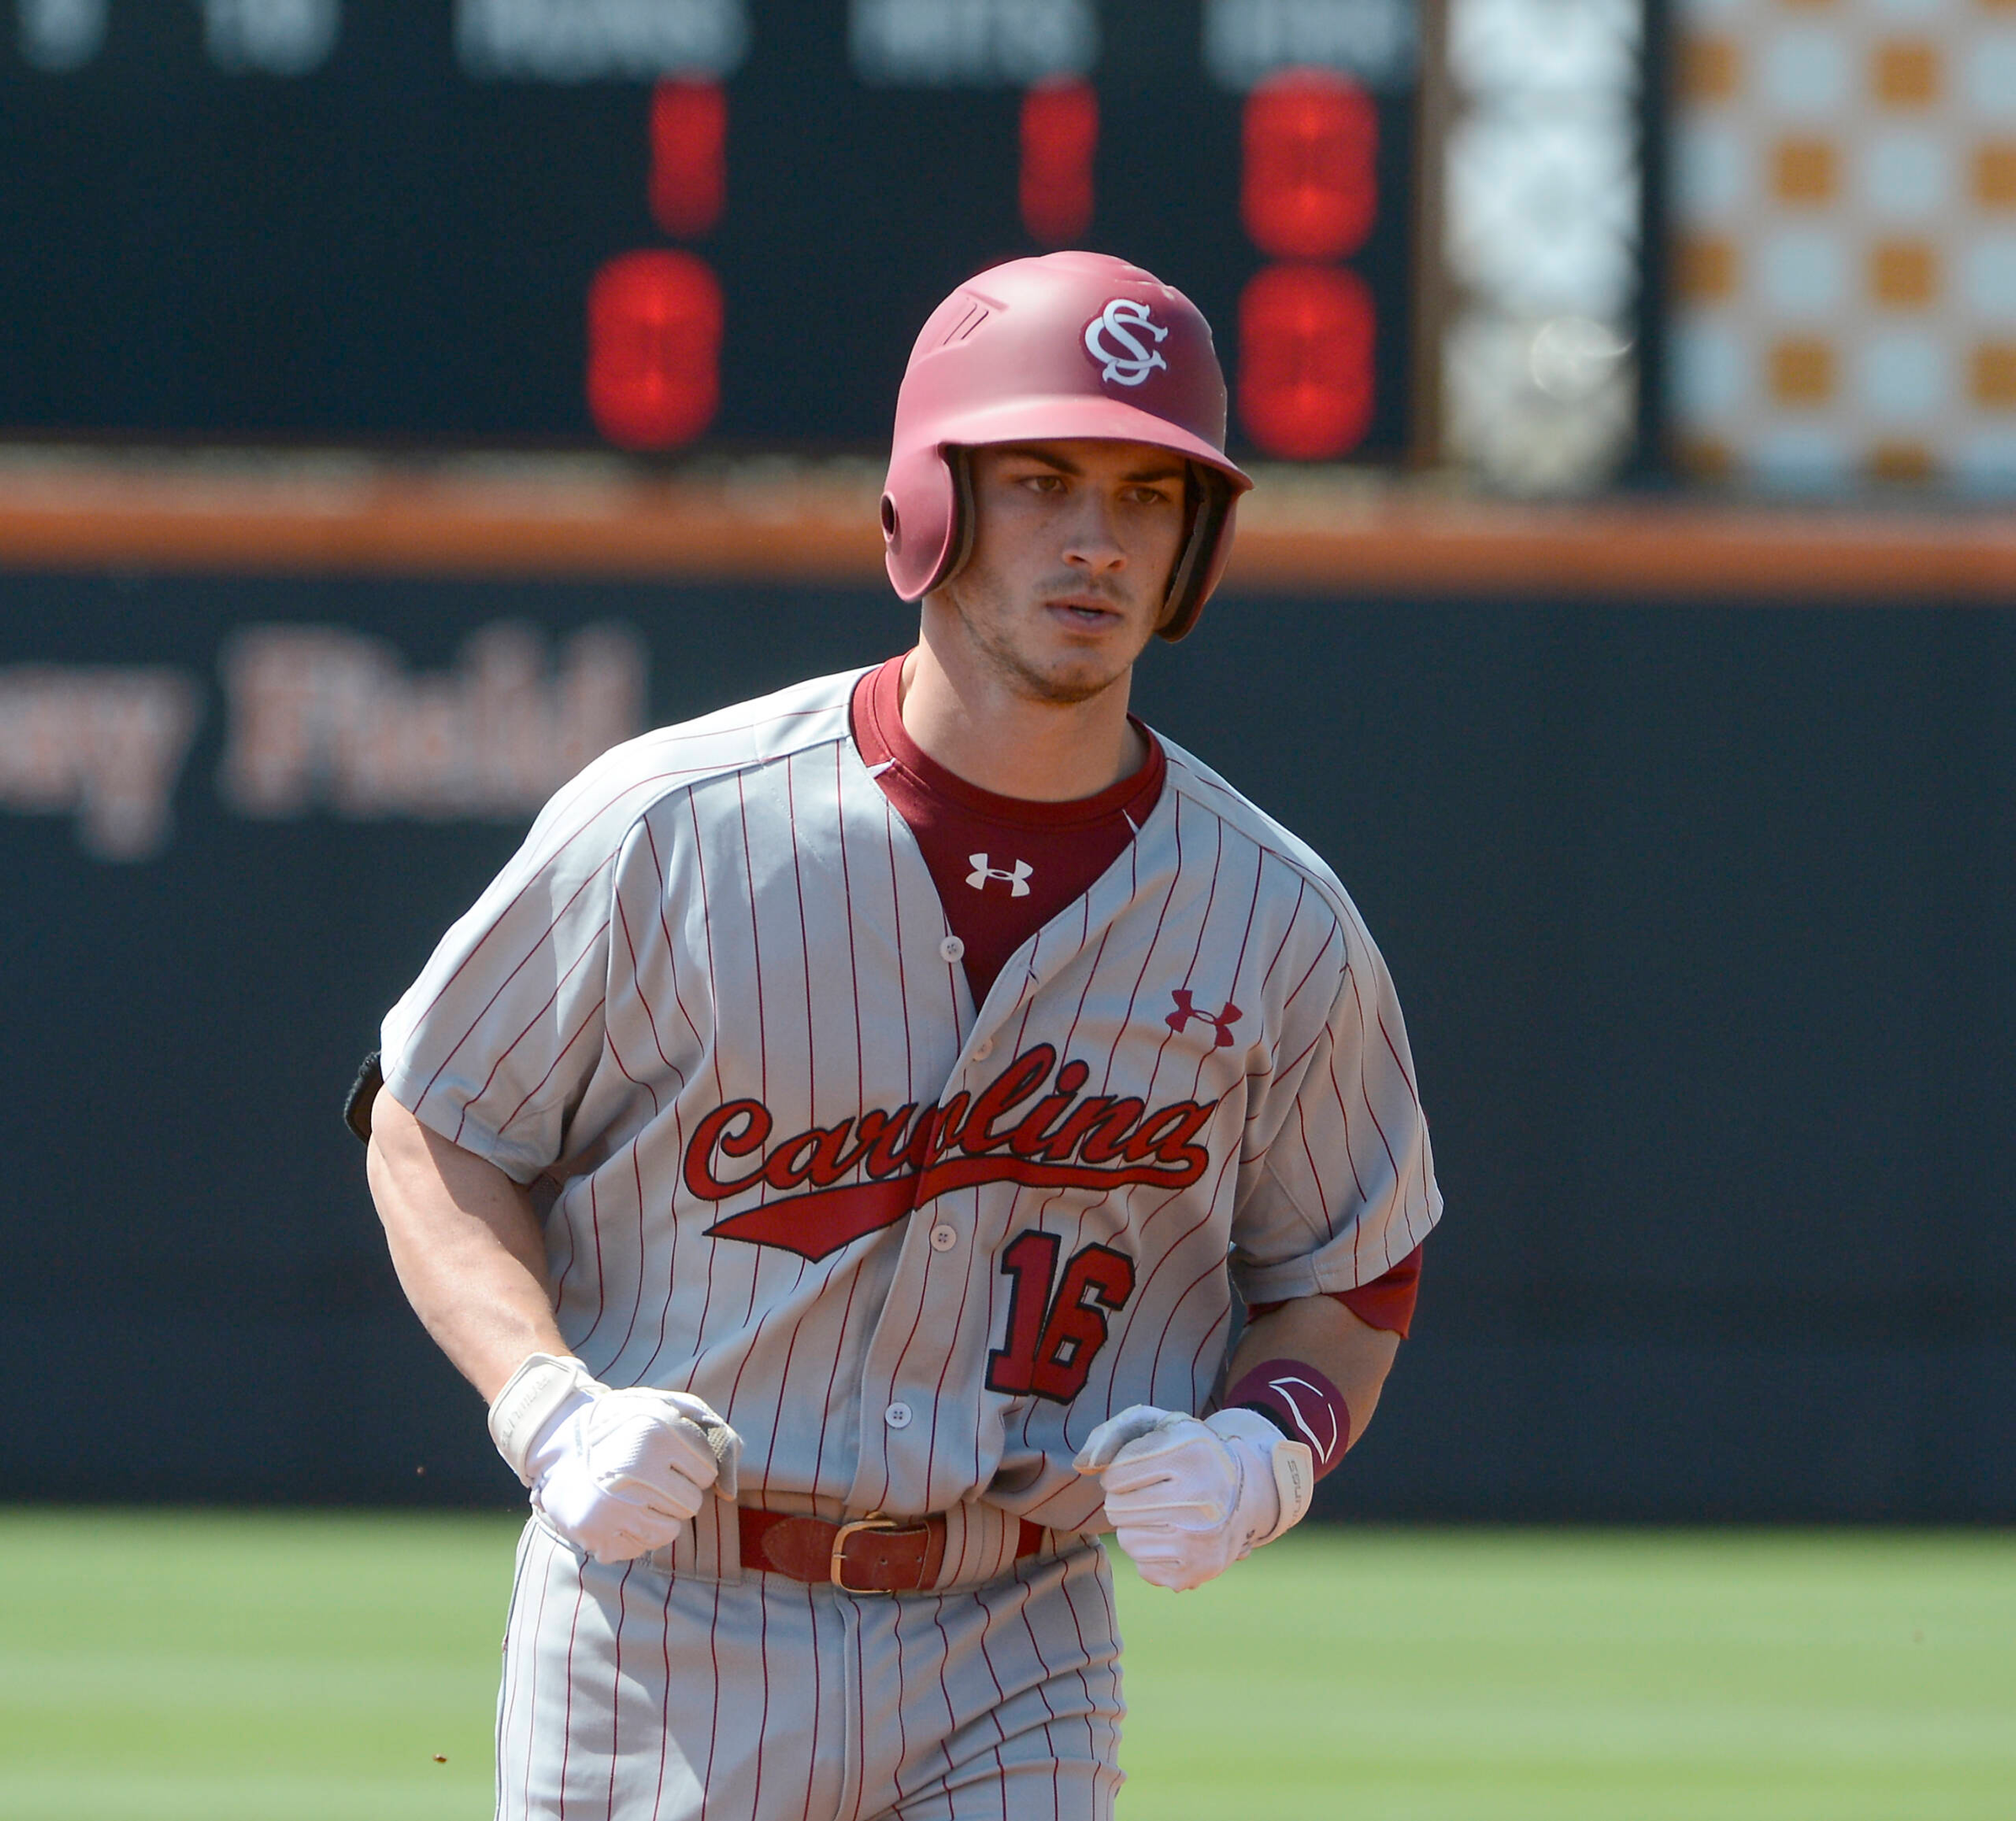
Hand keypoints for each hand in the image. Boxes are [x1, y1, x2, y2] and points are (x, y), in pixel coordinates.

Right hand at [488, 1355, 741, 1564]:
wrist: (559, 1441)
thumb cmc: (624, 1424)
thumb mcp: (664, 1406)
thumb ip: (708, 1429)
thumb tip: (731, 1483)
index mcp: (657, 1430)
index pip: (708, 1472)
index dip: (692, 1465)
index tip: (668, 1456)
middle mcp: (635, 1467)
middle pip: (691, 1504)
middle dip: (677, 1491)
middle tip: (649, 1476)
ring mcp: (613, 1504)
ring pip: (670, 1530)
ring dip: (659, 1515)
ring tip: (635, 1493)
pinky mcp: (595, 1532)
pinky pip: (641, 1548)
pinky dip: (634, 1533)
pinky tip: (618, 1510)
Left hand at [1073, 1404, 1311, 1591]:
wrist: (1244, 1493)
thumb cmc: (1187, 1454)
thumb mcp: (1157, 1425)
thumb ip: (1112, 1433)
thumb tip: (1083, 1466)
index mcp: (1190, 1453)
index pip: (1115, 1474)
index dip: (1118, 1470)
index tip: (1139, 1468)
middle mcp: (1201, 1498)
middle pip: (1117, 1509)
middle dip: (1124, 1498)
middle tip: (1151, 1491)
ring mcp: (1202, 1540)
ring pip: (1126, 1540)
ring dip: (1135, 1525)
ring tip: (1163, 1512)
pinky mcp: (1198, 1571)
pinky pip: (1142, 1567)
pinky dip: (1150, 1551)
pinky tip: (1174, 1534)